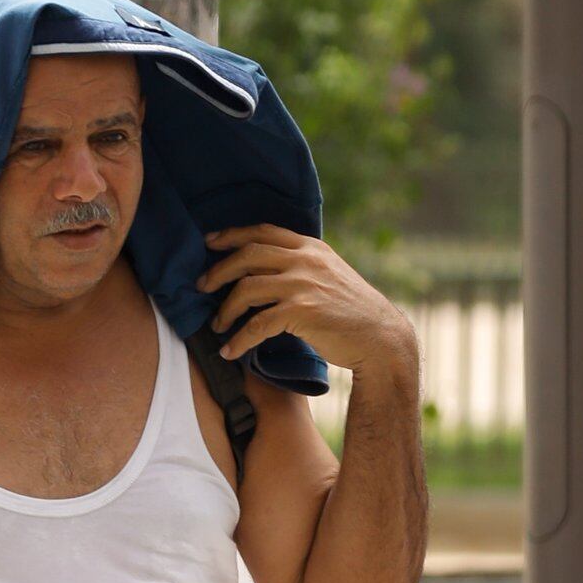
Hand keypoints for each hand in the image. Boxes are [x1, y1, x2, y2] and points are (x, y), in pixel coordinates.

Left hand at [198, 227, 417, 380]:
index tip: (210, 241)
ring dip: (225, 309)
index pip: (264, 231)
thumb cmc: (354, 312)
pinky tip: (230, 351)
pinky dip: (238, 340)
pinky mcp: (301, 311)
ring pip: (246, 288)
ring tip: (217, 324)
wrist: (381, 338)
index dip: (233, 234)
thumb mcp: (331, 274)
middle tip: (201, 286)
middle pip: (248, 254)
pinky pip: (257, 324)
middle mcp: (306, 259)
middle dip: (218, 270)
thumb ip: (304, 267)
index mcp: (311, 247)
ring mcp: (303, 284)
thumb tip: (267, 272)